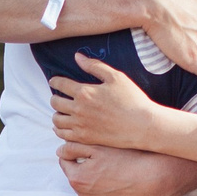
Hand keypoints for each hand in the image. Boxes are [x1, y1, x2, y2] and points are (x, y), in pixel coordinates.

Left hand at [50, 56, 196, 158]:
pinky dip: (59, 129)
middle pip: (55, 102)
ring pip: (56, 119)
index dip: (55, 81)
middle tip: (58, 96)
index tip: (54, 81)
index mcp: (84, 92)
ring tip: (61, 111)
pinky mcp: (85, 138)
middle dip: (55, 97)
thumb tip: (77, 57)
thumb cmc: (132, 99)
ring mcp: (80, 125)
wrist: (142, 125)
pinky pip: (63, 135)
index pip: (60, 84)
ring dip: (56, 113)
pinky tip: (64, 126)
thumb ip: (94, 66)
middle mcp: (79, 109)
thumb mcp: (116, 77)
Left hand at [57, 144, 196, 195]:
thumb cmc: (129, 158)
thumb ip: (73, 147)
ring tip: (118, 175)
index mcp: (78, 180)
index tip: (91, 149)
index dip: (77, 153)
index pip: (66, 162)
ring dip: (100, 186)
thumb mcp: (98, 146)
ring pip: (94, 195)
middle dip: (88, 171)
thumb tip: (60, 150)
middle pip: (80, 180)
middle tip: (108, 161)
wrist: (157, 178)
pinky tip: (124, 190)